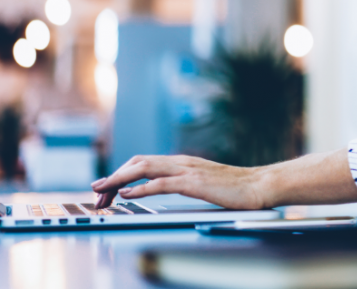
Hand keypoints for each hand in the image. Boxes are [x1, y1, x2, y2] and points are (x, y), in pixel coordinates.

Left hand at [91, 155, 265, 209]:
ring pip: (144, 168)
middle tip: (96, 193)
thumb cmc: (237, 188)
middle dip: (112, 177)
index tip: (106, 190)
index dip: (121, 174)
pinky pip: (161, 183)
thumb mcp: (205, 183)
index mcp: (182, 162)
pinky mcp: (194, 182)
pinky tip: (127, 194)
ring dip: (118, 180)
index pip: (143, 162)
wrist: (261, 185)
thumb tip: (165, 189)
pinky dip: (140, 187)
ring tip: (101, 192)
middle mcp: (181, 161)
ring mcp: (187, 170)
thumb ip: (185, 182)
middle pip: (137, 161)